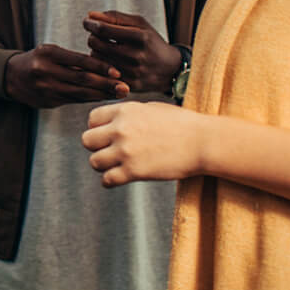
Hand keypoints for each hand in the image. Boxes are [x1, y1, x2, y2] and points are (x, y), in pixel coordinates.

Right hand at [4, 44, 131, 108]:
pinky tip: (104, 99)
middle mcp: (46, 71)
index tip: (118, 71)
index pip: (80, 61)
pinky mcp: (48, 101)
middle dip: (106, 84)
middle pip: (82, 79)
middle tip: (125, 87)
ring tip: (120, 94)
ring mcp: (46, 88)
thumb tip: (103, 66)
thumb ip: (73, 59)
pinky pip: (74, 101)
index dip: (101, 67)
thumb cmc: (38, 60)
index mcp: (49, 54)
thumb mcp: (51, 52)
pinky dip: (91, 100)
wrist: (11, 76)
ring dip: (102, 94)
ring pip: (80, 93)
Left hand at [80, 101, 209, 185]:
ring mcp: (125, 151)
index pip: (92, 119)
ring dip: (103, 165)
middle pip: (87, 140)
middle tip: (109, 151)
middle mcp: (120, 129)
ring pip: (94, 161)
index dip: (98, 128)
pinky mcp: (134, 171)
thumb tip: (114, 122)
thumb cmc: (182, 124)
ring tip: (115, 165)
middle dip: (97, 146)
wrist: (202, 142)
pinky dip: (110, 180)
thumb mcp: (151, 108)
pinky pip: (107, 179)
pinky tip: (118, 178)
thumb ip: (129, 114)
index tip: (107, 135)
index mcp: (124, 110)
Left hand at [82, 11, 182, 94]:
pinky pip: (101, 72)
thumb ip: (115, 17)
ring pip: (96, 58)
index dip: (91, 24)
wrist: (169, 69)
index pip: (104, 29)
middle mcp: (136, 55)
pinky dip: (100, 64)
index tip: (87, 21)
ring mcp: (131, 72)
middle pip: (96, 43)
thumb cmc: (151, 42)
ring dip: (96, 50)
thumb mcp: (139, 24)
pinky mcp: (127, 84)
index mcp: (140, 37)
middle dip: (93, 36)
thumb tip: (90, 15)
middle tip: (98, 35)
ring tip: (106, 48)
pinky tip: (108, 60)